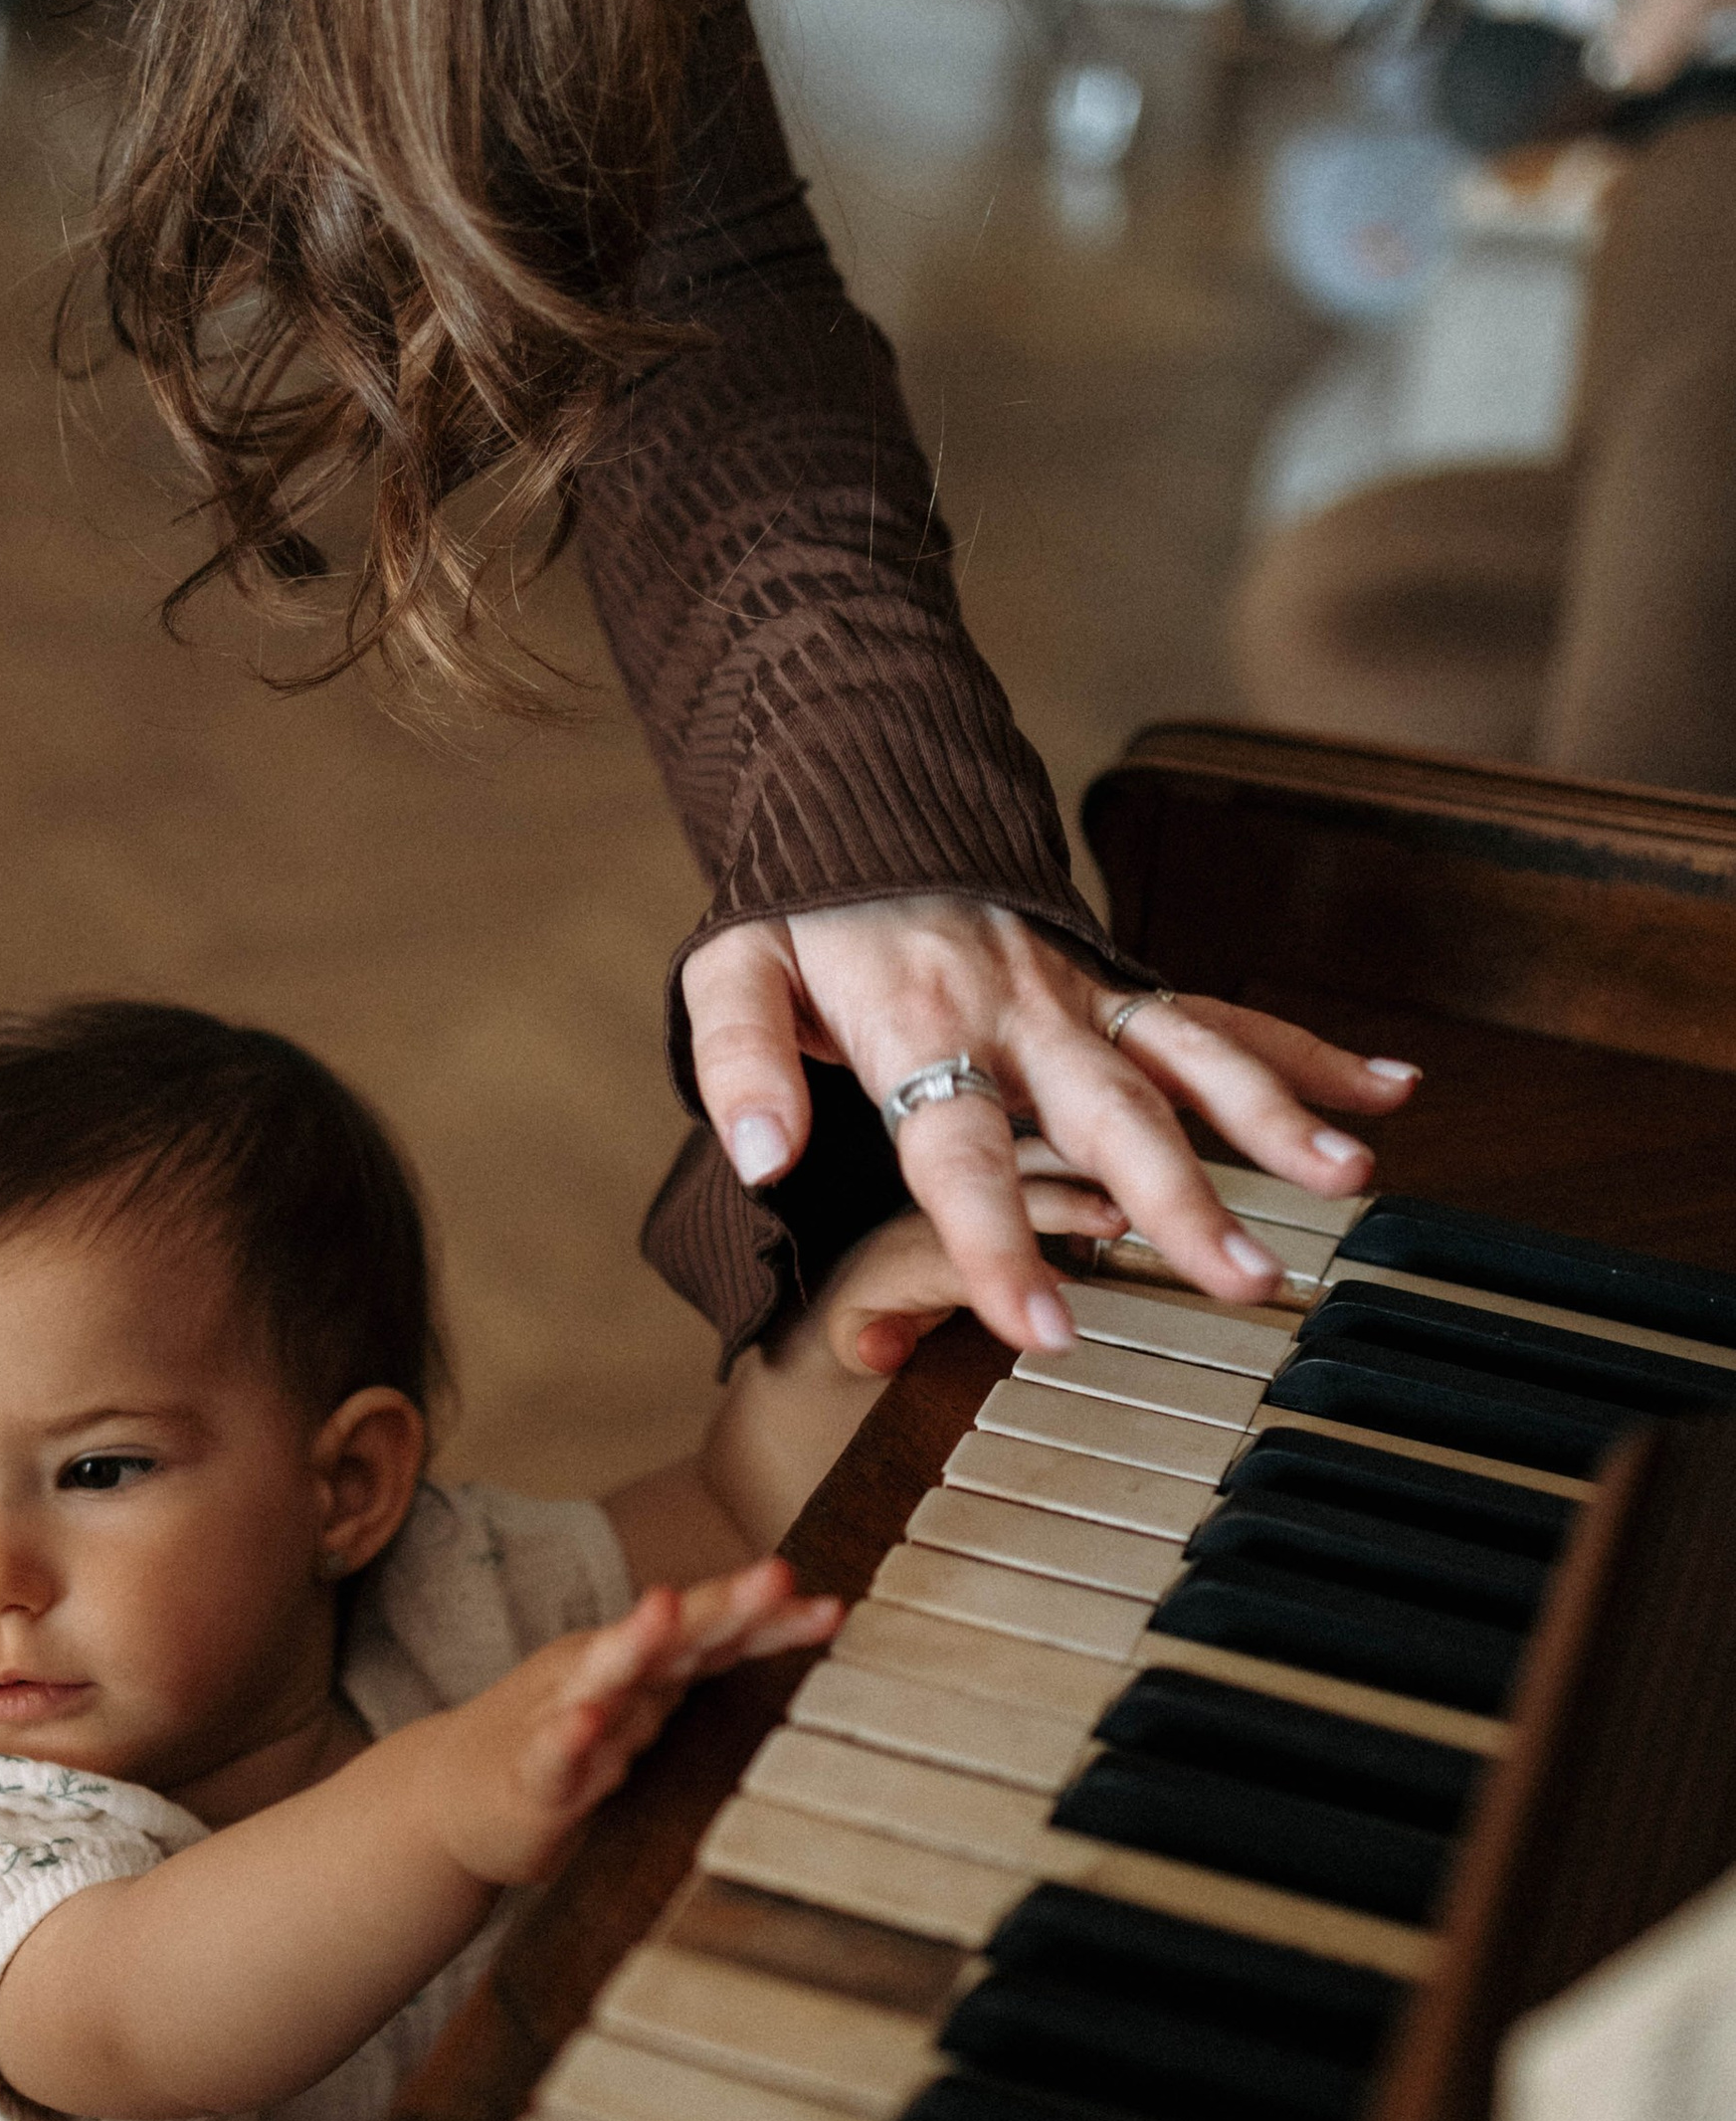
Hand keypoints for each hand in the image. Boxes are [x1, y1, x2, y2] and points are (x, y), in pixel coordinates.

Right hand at [438, 1561, 842, 1885]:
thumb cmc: (565, 1744)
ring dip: (636, 1641)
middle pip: (674, 1637)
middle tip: (775, 1576)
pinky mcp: (529, 1773)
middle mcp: (609, 1677)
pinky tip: (585, 1721)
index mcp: (646, 1665)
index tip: (834, 1609)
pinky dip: (568, 1736)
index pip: (718, 1633)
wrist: (449, 1796)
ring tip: (666, 1608)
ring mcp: (562, 1715)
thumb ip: (705, 1668)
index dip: (772, 1621)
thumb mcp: (647, 1703)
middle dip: (726, 1605)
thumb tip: (802, 1626)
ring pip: (605, 1676)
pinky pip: (551, 1751)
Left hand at [681, 895, 1416, 1352]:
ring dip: (1277, 1121)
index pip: (959, 1150)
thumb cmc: (804, 907)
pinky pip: (1221, 1018)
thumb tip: (760, 1155)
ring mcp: (1084, 997)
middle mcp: (1020, 1014)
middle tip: (1245, 1277)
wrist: (863, 795)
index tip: (1042, 1325)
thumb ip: (741, 1062)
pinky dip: (1307, 1052)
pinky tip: (1386, 1091)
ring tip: (1348, 1180)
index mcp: (919, 1024)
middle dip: (1183, 1200)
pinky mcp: (1122, 985)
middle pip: (1111, 1116)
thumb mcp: (734, 970)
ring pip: (1194, 1060)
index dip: (997, 1241)